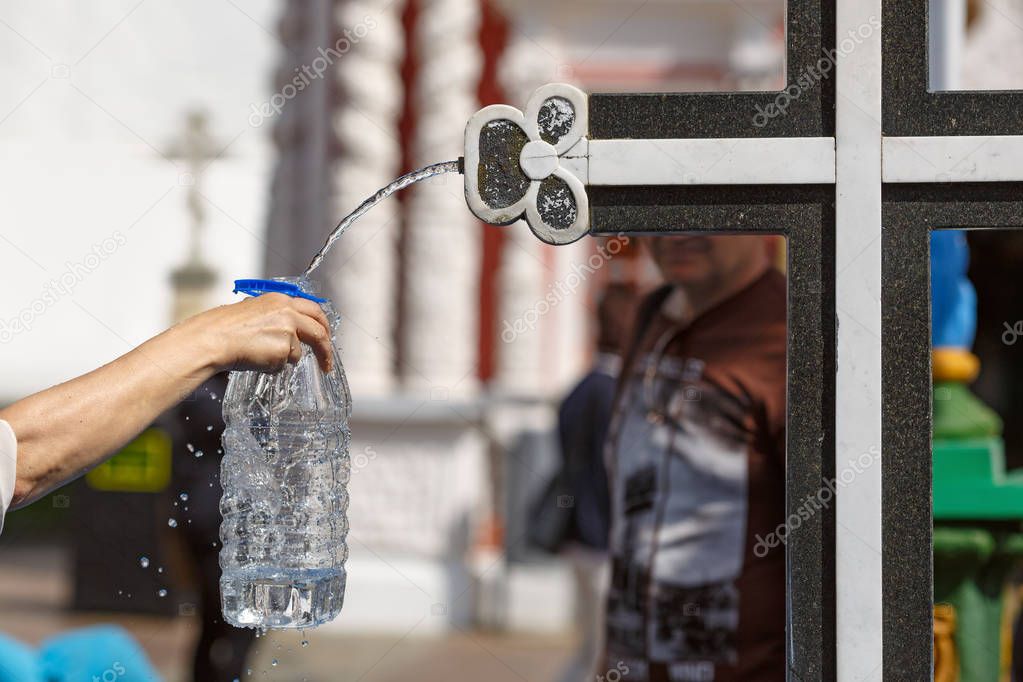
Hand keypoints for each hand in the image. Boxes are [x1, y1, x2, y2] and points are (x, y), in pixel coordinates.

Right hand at [186, 293, 334, 372]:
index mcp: (280, 300)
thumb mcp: (254, 312)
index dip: (322, 324)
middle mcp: (288, 311)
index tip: (325, 335)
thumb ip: (276, 317)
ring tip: (260, 355)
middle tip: (326, 360)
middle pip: (319, 329)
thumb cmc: (226, 328)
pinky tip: (257, 359)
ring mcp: (288, 329)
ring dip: (284, 358)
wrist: (213, 338)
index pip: (313, 309)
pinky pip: (285, 363)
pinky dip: (273, 365)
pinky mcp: (284, 347)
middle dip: (325, 347)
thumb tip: (291, 329)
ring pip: (298, 350)